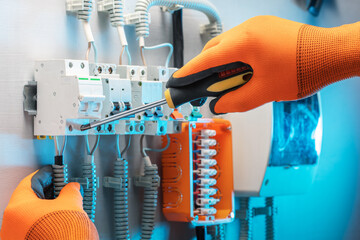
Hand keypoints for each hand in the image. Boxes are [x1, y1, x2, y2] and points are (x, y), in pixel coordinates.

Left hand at [0, 166, 98, 239]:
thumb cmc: (64, 234)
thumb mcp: (71, 203)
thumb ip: (70, 191)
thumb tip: (71, 188)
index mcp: (18, 207)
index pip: (30, 182)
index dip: (45, 175)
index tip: (53, 172)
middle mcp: (11, 223)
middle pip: (29, 200)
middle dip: (48, 192)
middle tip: (62, 187)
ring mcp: (17, 236)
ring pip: (31, 215)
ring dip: (48, 208)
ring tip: (65, 204)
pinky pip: (34, 227)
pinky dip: (46, 221)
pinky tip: (60, 219)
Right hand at [167, 15, 359, 112]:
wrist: (331, 53)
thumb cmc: (304, 69)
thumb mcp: (265, 92)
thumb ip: (236, 101)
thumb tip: (220, 105)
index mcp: (244, 42)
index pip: (207, 58)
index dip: (189, 72)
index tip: (177, 80)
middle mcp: (248, 28)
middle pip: (214, 49)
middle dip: (206, 69)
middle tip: (204, 87)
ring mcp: (257, 25)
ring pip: (227, 44)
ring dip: (223, 63)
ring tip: (228, 82)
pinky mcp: (266, 27)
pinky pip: (241, 41)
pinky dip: (236, 57)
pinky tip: (243, 71)